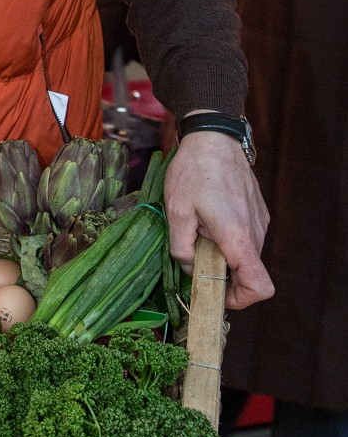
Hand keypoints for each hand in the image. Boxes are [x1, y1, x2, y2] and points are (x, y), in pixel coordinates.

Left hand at [163, 130, 272, 309]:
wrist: (214, 137)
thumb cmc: (194, 171)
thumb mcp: (176, 212)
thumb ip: (181, 249)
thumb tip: (190, 269)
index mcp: (238, 237)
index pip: (259, 287)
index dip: (240, 299)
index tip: (216, 291)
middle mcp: (256, 232)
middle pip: (248, 272)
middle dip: (221, 271)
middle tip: (194, 251)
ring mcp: (260, 221)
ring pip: (245, 253)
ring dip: (222, 251)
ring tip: (200, 226)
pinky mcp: (258, 211)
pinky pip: (245, 236)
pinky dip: (228, 236)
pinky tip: (209, 214)